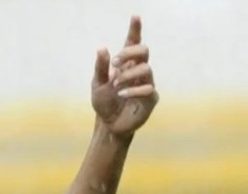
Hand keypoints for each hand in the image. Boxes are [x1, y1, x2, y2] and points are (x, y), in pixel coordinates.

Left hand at [92, 15, 158, 136]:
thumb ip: (100, 68)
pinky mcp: (151, 98)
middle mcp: (138, 71)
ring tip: (115, 85)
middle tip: (115, 62)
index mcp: (125, 65)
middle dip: (130, 52)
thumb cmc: (104, 103)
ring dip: (128, 75)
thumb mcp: (97, 85)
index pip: (132, 43)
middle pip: (144, 51)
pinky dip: (133, 90)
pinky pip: (148, 88)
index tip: (135, 16)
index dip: (135, 30)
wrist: (108, 124)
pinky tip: (122, 94)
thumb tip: (102, 48)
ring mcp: (146, 83)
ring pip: (146, 69)